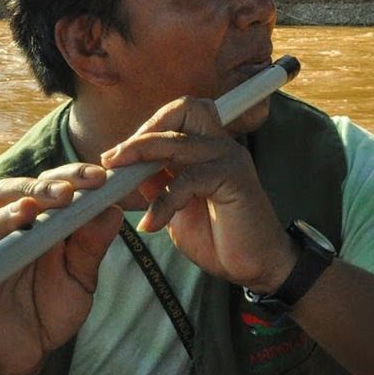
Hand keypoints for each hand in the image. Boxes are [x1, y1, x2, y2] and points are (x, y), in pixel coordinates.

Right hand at [0, 164, 121, 374]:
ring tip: (28, 211)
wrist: (27, 352)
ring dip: (5, 218)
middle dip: (40, 188)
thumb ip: (92, 248)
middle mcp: (7, 233)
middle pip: (12, 195)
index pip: (49, 187)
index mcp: (37, 223)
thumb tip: (112, 211)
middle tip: (67, 192)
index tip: (100, 178)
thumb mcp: (81, 280)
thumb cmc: (52, 307)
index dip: (72, 177)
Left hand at [100, 97, 295, 292]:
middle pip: (183, 108)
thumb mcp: (178, 206)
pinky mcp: (234, 178)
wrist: (258, 266)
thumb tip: (130, 169)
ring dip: (141, 157)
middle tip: (116, 159)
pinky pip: (188, 178)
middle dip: (144, 132)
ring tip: (119, 181)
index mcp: (208, 147)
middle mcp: (221, 145)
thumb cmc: (219, 238)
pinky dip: (163, 201)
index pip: (178, 113)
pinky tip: (151, 224)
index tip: (117, 158)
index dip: (146, 129)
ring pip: (178, 140)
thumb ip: (159, 183)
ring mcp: (229, 158)